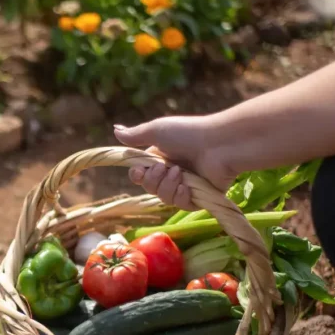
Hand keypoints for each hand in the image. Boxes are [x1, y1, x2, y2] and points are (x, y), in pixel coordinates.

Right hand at [113, 116, 236, 210]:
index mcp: (161, 158)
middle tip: (164, 168)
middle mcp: (172, 172)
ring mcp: (186, 185)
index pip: (141, 174)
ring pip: (164, 197)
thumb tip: (115, 129)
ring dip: (167, 186)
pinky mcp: (199, 197)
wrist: (219, 144)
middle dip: (153, 180)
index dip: (137, 176)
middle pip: (150, 188)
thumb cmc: (188, 133)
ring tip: (180, 173)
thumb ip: (135, 135)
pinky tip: (186, 188)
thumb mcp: (157, 130)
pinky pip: (181, 205)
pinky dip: (181, 197)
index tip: (139, 171)